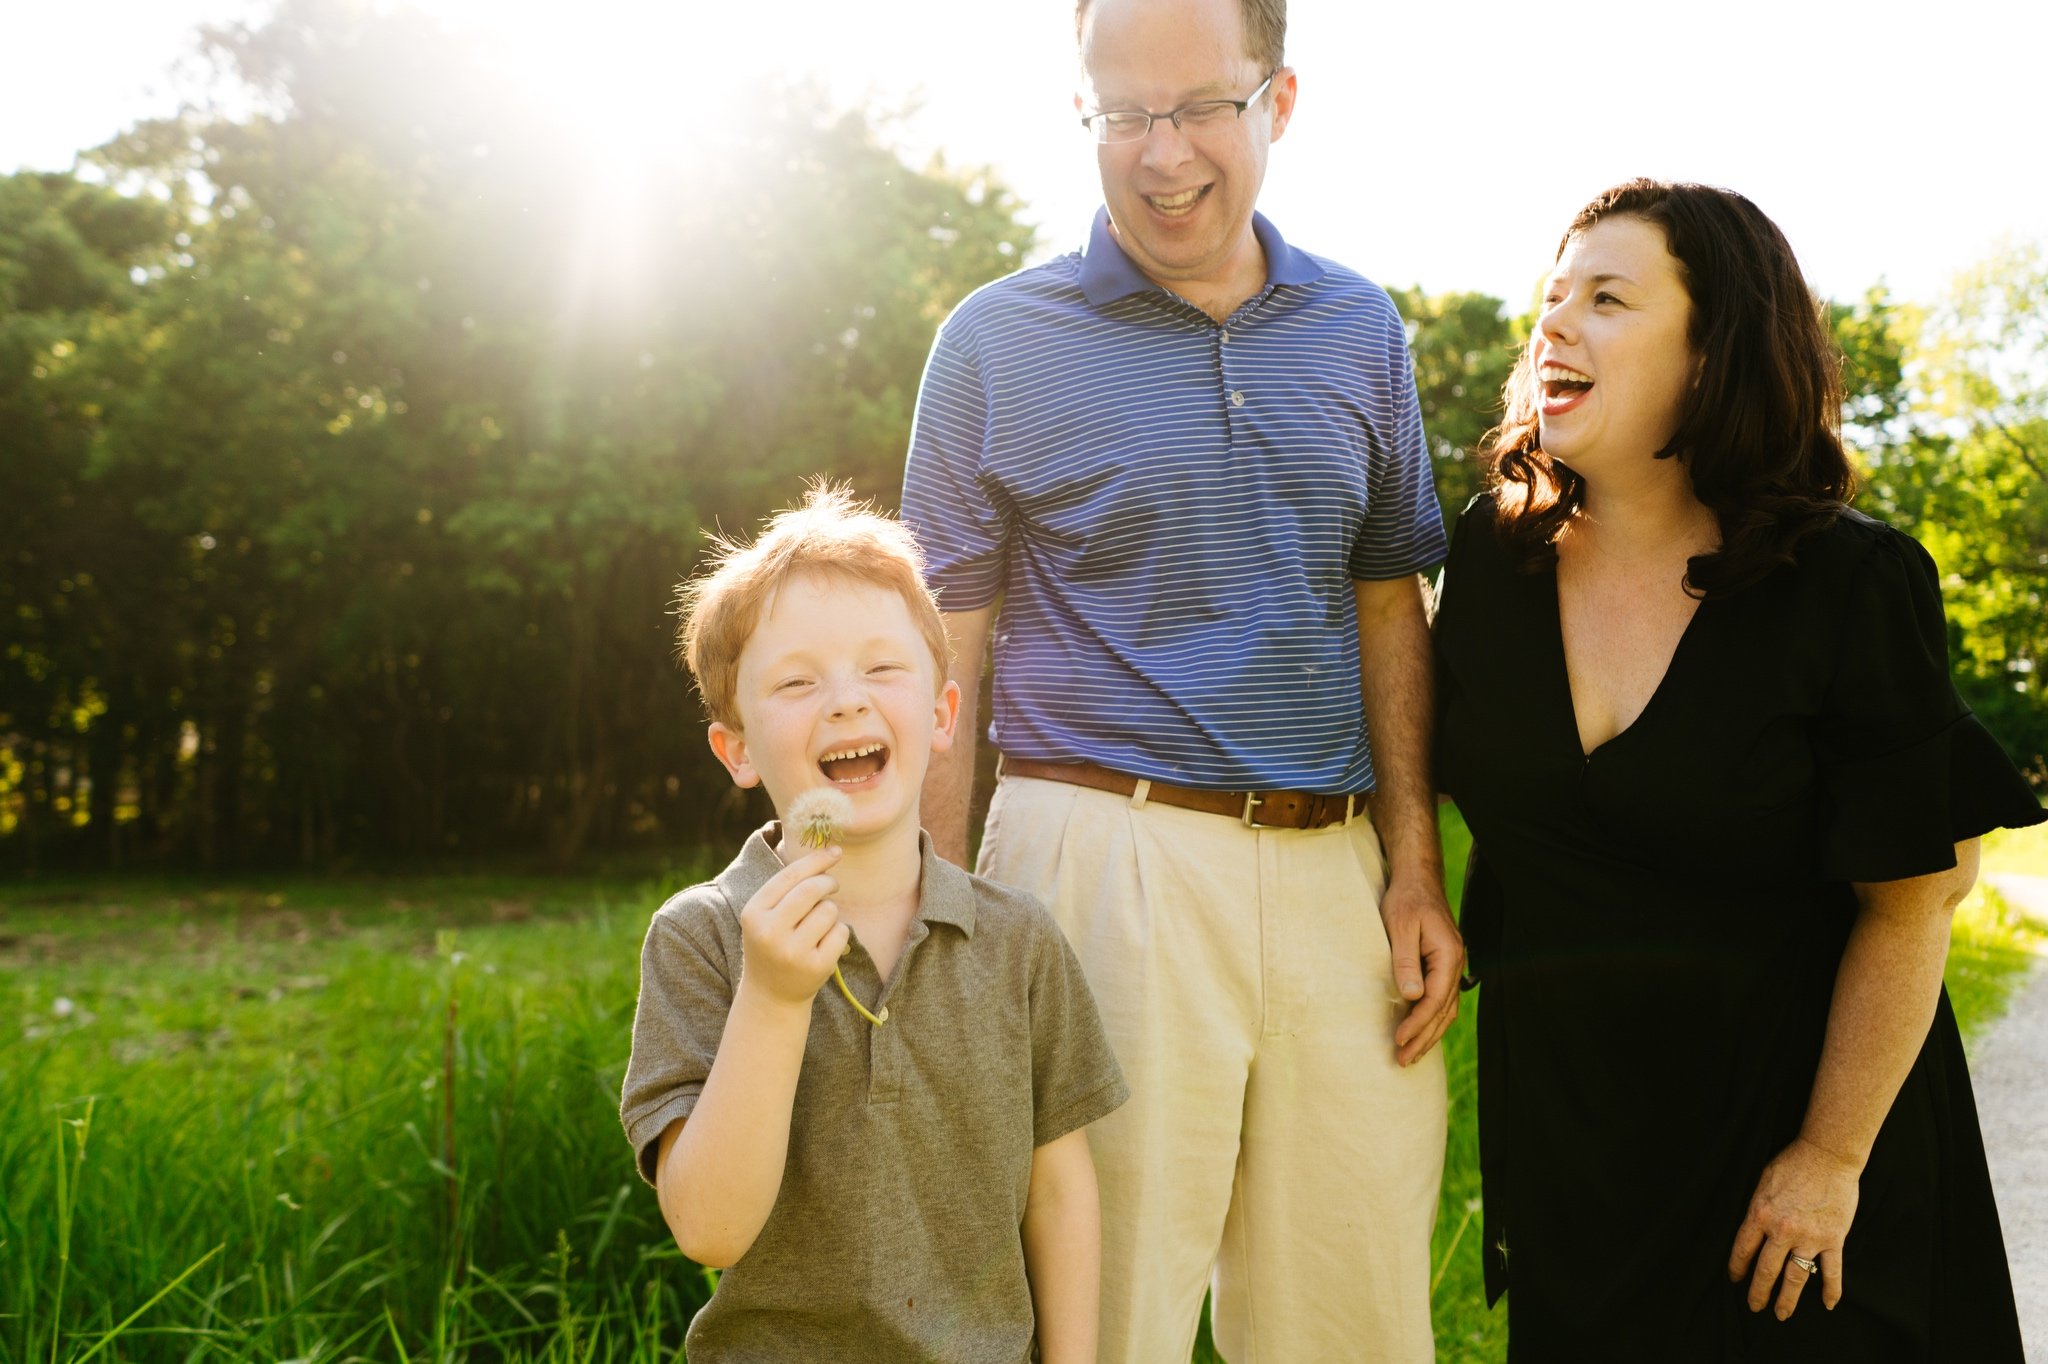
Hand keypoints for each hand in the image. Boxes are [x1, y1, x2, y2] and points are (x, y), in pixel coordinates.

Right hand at [737, 845, 849, 1008]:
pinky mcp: (816, 967)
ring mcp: (793, 952)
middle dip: (828, 882)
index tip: (835, 852)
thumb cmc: (773, 944)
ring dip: (831, 912)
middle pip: (812, 889)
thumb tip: (829, 854)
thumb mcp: (766, 915)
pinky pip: (841, 932)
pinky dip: (839, 933)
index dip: (816, 860)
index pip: (790, 876)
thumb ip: (788, 887)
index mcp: (754, 913)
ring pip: (829, 910)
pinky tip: (824, 945)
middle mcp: (770, 932)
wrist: (771, 995)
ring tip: (818, 927)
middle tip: (832, 886)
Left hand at [1379, 873, 1463, 1065]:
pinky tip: (1419, 1032)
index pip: (1435, 1000)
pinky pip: (1441, 1000)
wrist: (1417, 880)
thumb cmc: (1405, 901)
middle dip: (1423, 1039)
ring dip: (1429, 1034)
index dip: (1417, 1023)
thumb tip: (1413, 997)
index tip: (1399, 1040)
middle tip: (1402, 1061)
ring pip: (1445, 1009)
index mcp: (1449, 956)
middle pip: (1443, 1012)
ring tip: (1409, 1055)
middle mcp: (1456, 964)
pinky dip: (1431, 1019)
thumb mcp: (1400, 927)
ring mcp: (1452, 966)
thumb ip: (1406, 962)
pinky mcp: (1443, 965)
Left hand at [1728, 1137, 1860, 1318]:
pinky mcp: (1833, 1239)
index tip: (1734, 1280)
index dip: (1737, 1268)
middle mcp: (1782, 1230)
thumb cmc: (1792, 1164)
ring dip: (1787, 1299)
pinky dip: (1831, 1290)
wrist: (1827, 1155)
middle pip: (1766, 1270)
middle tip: (1754, 1307)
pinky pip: (1832, 1271)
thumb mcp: (1762, 1183)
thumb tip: (1752, 1231)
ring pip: (1796, 1278)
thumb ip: (1757, 1209)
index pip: (1742, 1249)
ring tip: (1781, 1315)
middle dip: (1758, 1292)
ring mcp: (1809, 1237)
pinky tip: (1827, 1305)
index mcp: (1759, 1214)